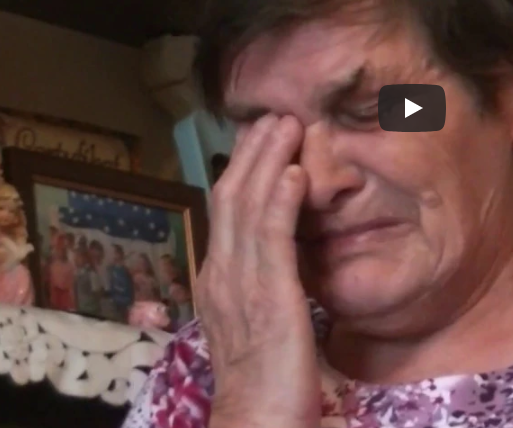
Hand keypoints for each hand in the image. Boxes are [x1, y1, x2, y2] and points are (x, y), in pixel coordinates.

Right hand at [195, 114, 319, 427]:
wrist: (256, 420)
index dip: (241, 169)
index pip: (225, 210)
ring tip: (286, 125)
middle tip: (272, 115)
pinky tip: (294, 172)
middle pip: (231, 196)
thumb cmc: (264, 376)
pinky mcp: (268, 295)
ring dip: (267, 161)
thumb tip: (277, 251)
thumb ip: (260, 281)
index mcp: (218, 276)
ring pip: (247, 206)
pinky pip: (271, 237)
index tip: (259, 138)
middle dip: (252, 152)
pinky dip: (280, 200)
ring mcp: (239, 282)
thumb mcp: (254, 318)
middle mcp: (221, 271)